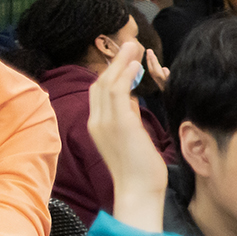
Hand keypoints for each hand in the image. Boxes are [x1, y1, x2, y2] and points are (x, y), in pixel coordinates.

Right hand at [89, 42, 167, 233]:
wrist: (138, 191)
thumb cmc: (139, 169)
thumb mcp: (132, 137)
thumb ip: (127, 117)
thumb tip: (130, 99)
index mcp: (99, 126)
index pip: (100, 92)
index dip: (112, 72)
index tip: (126, 58)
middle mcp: (97, 122)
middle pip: (99, 83)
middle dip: (115, 62)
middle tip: (130, 44)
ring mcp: (105, 123)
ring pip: (106, 83)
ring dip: (121, 61)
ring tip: (134, 45)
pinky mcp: (119, 125)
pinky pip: (116, 92)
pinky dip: (124, 74)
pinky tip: (135, 63)